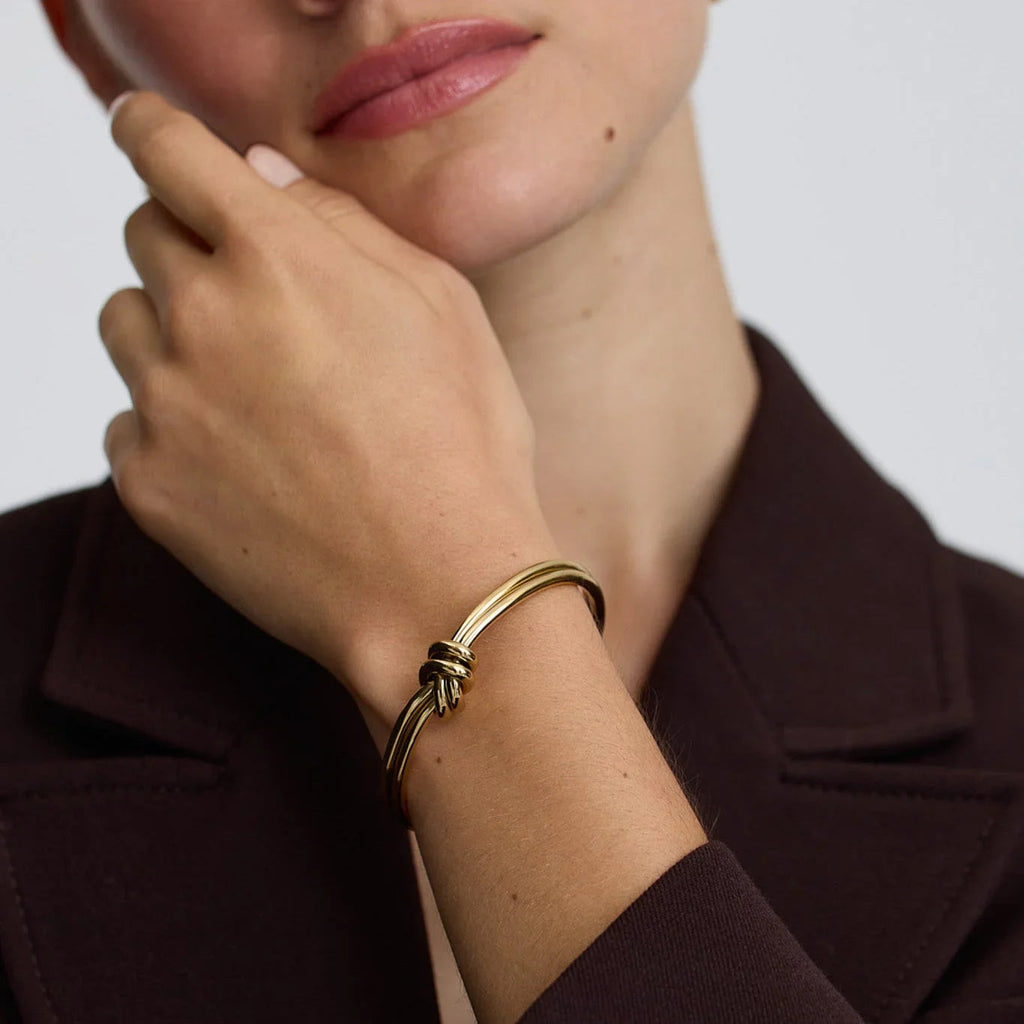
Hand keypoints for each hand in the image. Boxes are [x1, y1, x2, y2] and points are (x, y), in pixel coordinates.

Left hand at [99, 91, 559, 725]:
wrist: (437, 588)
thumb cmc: (464, 445)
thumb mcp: (445, 306)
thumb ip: (344, 222)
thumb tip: (261, 177)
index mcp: (278, 255)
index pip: (164, 147)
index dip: (153, 132)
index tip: (153, 139)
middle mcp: (203, 317)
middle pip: (144, 234)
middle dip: (191, 247)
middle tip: (261, 304)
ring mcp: (164, 404)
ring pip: (126, 323)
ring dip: (175, 331)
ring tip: (257, 388)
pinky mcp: (148, 481)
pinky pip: (130, 419)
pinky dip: (173, 422)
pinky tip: (246, 459)